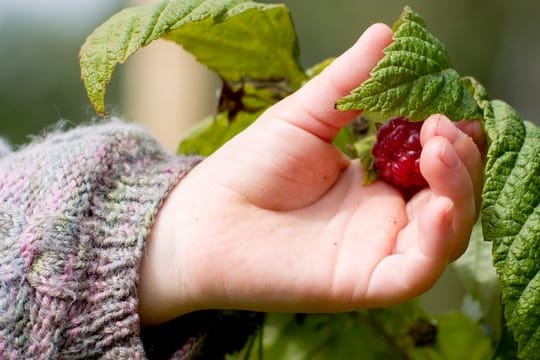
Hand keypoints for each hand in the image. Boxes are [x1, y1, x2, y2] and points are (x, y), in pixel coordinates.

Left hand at [138, 23, 483, 324]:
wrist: (205, 221)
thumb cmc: (249, 169)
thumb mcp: (305, 117)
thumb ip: (348, 82)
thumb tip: (386, 32)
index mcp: (373, 181)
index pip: (435, 161)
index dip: (450, 134)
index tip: (446, 105)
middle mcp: (383, 217)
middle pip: (450, 196)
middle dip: (460, 159)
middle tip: (443, 126)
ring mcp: (377, 251)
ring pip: (446, 232)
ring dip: (457, 190)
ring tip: (440, 148)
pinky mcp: (364, 283)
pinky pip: (417, 271)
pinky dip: (438, 241)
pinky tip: (437, 206)